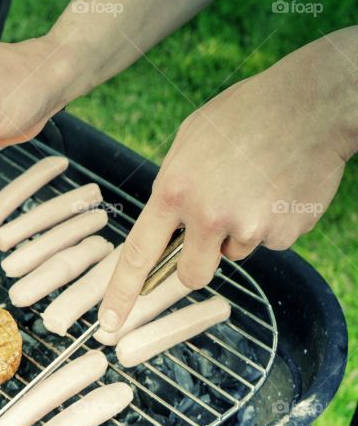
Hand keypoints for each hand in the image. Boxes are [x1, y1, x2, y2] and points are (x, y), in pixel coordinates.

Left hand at [99, 38, 353, 331]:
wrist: (314, 101)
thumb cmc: (245, 115)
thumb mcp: (189, 142)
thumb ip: (172, 189)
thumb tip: (165, 228)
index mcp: (174, 191)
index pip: (138, 255)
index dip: (122, 294)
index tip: (110, 324)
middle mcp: (208, 215)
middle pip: (191, 276)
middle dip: (198, 265)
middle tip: (212, 232)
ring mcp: (250, 226)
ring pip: (235, 253)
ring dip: (241, 231)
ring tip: (255, 185)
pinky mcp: (286, 231)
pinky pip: (271, 241)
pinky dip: (274, 222)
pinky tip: (280, 187)